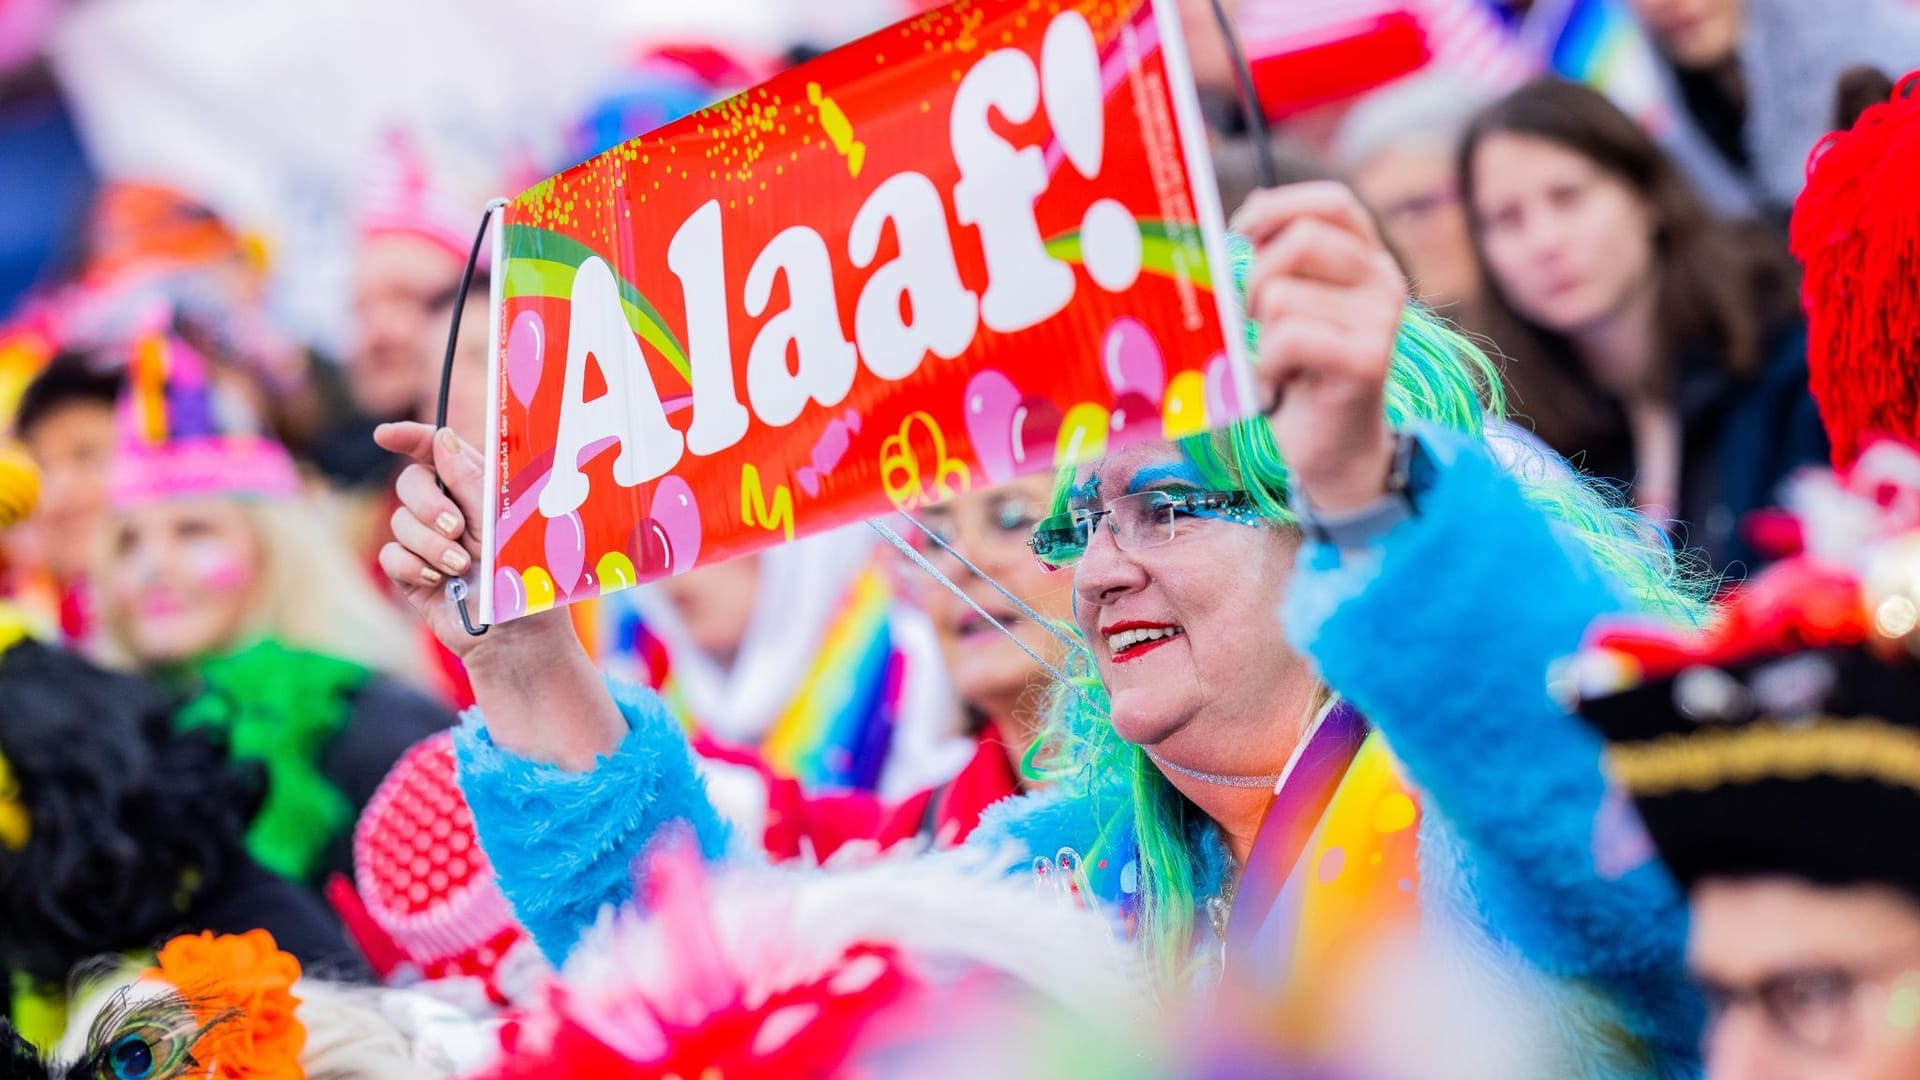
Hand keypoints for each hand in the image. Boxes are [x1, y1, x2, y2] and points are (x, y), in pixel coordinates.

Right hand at [373, 422, 572, 661]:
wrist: (515, 636)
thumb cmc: (523, 578)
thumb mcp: (502, 522)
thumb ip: (471, 481)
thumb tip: (443, 440)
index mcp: (478, 491)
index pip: (439, 451)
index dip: (411, 437)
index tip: (386, 436)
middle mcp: (451, 511)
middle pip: (411, 482)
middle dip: (428, 503)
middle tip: (457, 528)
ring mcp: (429, 542)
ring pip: (400, 521)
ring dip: (430, 544)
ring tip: (461, 567)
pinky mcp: (412, 572)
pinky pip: (391, 554)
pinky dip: (413, 566)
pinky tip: (438, 582)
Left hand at [1232, 182, 1405, 513]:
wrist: (1333, 452)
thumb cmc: (1298, 375)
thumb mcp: (1285, 309)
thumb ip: (1273, 264)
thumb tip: (1241, 221)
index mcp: (1367, 259)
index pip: (1333, 202)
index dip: (1279, 209)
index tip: (1242, 237)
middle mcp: (1384, 281)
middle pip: (1301, 239)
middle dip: (1255, 278)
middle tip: (1252, 321)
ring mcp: (1381, 319)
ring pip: (1282, 294)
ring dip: (1258, 334)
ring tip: (1273, 363)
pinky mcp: (1368, 359)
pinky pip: (1288, 337)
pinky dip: (1265, 365)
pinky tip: (1277, 385)